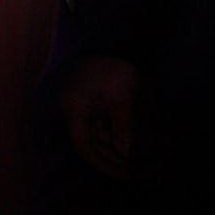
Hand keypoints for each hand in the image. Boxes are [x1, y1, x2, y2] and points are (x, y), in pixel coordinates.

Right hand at [60, 54, 139, 180]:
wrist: (114, 39)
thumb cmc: (113, 66)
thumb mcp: (121, 95)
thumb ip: (122, 125)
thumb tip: (126, 154)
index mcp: (74, 108)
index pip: (84, 145)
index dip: (103, 163)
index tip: (124, 174)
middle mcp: (76, 111)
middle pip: (93, 144)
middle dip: (113, 160)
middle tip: (136, 174)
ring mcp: (87, 108)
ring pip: (101, 138)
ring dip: (118, 151)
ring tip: (140, 165)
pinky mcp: (97, 105)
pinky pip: (107, 128)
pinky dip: (120, 138)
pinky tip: (135, 147)